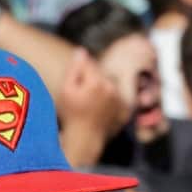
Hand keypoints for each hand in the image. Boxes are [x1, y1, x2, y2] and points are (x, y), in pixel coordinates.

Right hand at [58, 47, 127, 164]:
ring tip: (90, 105)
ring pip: (109, 85)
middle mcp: (112, 88)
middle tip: (82, 97)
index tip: (75, 85)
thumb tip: (81, 51)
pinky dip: (110, 101)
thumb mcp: (66, 91)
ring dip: (101, 90)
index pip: (89, 64)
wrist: (85, 139)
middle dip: (91, 80)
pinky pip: (117, 97)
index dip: (79, 72)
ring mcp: (120, 99)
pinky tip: (99, 111)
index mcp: (97, 82)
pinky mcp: (125, 109)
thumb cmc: (72, 116)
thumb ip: (74, 69)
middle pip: (100, 74)